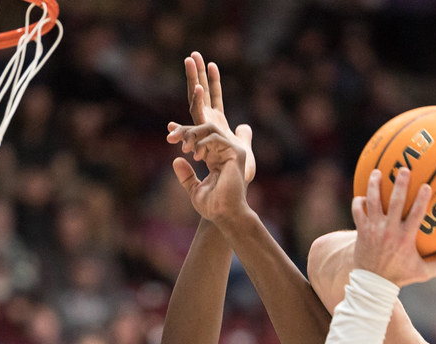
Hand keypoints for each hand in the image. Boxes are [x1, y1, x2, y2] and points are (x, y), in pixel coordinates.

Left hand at [169, 124, 252, 223]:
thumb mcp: (194, 189)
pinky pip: (216, 138)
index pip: (200, 140)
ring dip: (193, 134)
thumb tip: (176, 160)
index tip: (169, 134)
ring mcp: (231, 152)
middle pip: (204, 130)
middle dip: (186, 131)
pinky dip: (203, 143)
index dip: (185, 134)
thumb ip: (187, 176)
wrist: (225, 214)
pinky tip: (196, 156)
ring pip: (210, 130)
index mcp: (216, 160)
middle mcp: (225, 153)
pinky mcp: (236, 153)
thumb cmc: (212, 206)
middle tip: (171, 137)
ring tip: (184, 148)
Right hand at [172, 51, 254, 181]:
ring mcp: (203, 132)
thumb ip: (243, 136)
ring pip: (194, 102)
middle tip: (192, 54)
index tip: (211, 63)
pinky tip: (199, 87)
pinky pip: (197, 118)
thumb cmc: (235, 178)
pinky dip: (198, 102)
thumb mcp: (243, 150)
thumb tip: (244, 126)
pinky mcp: (202, 140)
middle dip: (195, 74)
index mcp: (216, 127)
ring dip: (193, 80)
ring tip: (191, 61)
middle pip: (199, 95)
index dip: (213, 82)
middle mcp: (207, 127)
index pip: (213, 99)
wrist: (228, 196)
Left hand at [351, 168, 435, 286]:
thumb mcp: (422, 273)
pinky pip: (357, 211)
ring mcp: (374, 229)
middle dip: (400, 184)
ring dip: (374, 185)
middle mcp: (389, 230)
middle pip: (395, 202)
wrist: (373, 284)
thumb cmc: (399, 277)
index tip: (426, 185)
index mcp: (406, 238)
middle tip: (403, 169)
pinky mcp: (361, 231)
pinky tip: (363, 196)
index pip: (416, 214)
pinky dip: (359, 202)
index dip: (422, 199)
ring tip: (377, 172)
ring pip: (373, 202)